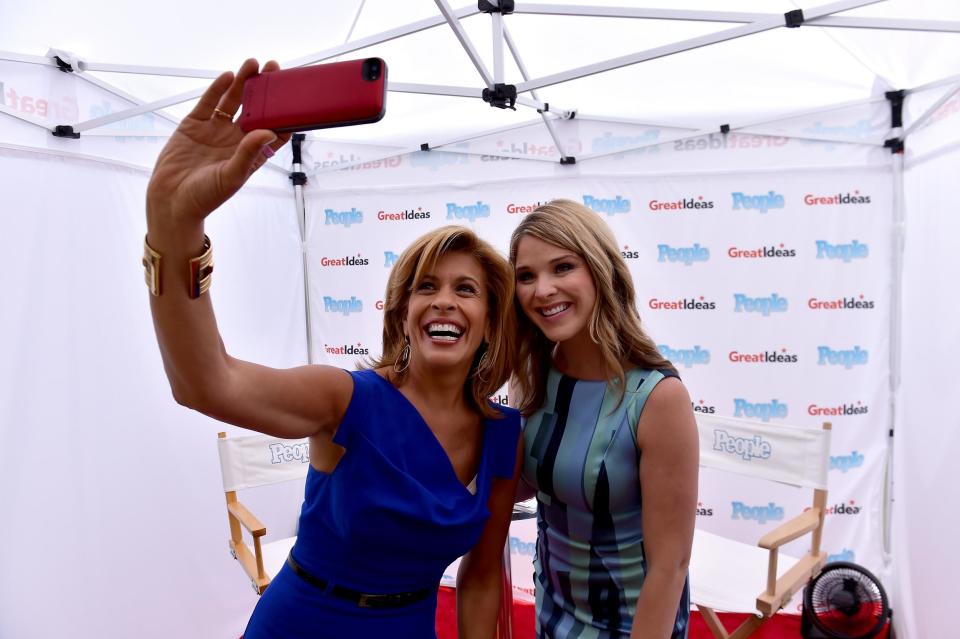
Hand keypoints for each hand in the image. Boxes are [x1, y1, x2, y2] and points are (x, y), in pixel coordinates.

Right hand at [146, 59, 290, 225]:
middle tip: (274, 69)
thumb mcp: (231, 176)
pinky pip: (208, 103)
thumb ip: (248, 153)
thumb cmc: (205, 197)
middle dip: (264, 90)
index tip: (295, 97)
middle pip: (254, 109)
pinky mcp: (194, 125)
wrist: (171, 201)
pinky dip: (217, 89)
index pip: (274, 131)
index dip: (285, 114)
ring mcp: (215, 131)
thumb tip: (268, 132)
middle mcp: (235, 140)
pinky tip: (228, 76)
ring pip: (232, 102)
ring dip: (243, 83)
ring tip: (254, 64)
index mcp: (250, 154)